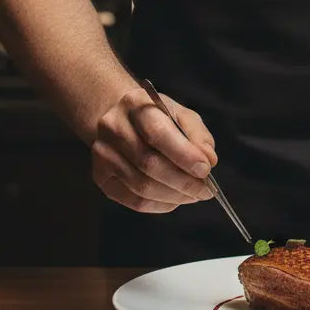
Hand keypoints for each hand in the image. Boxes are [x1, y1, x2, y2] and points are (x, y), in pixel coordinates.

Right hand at [91, 85, 217, 213]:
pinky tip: (175, 199)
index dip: (184, 155)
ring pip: (141, 187)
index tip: (206, 169)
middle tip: (204, 190)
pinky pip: (133, 201)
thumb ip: (198, 135)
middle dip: (183, 182)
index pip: (159, 134)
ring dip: (174, 196)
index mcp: (135, 104)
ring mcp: (103, 154)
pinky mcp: (101, 177)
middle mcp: (113, 128)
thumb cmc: (155, 116)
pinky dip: (160, 205)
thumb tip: (209, 160)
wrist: (118, 117)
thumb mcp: (180, 114)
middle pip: (149, 164)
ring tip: (193, 195)